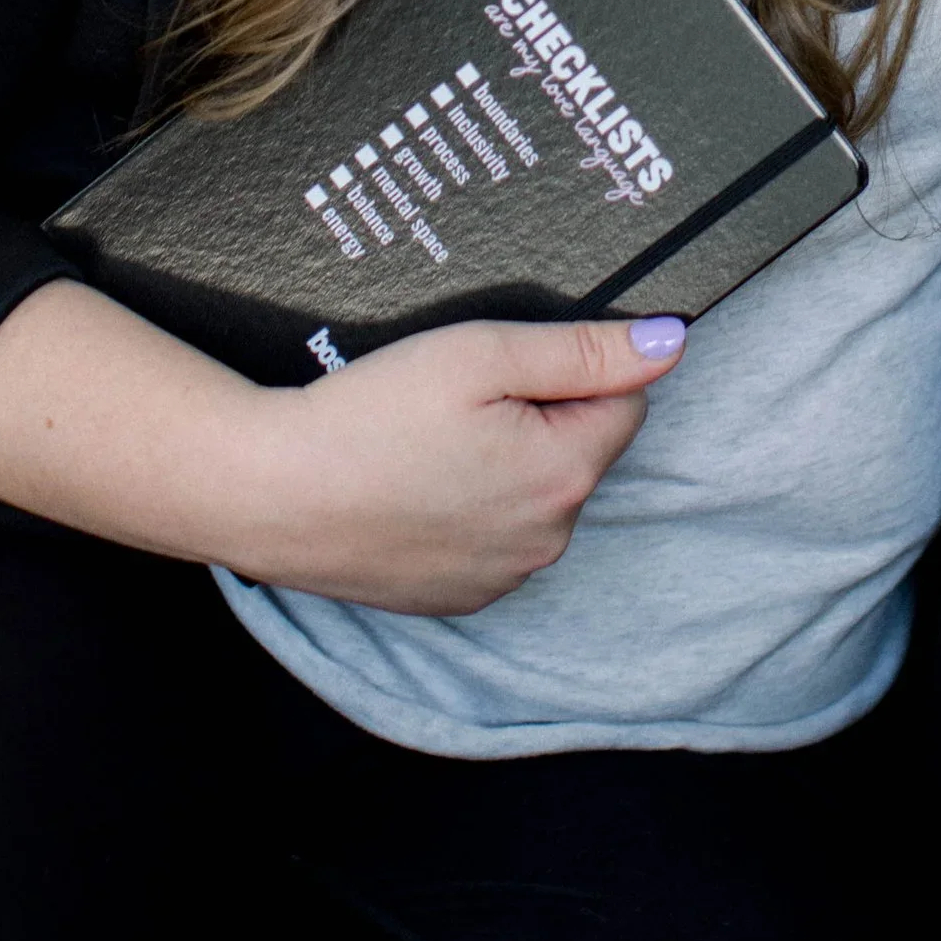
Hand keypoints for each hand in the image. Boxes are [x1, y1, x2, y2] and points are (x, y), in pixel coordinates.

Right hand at [0, 276, 683, 617]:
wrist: (268, 491)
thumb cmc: (370, 412)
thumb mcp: (480, 354)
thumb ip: (583, 350)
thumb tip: (672, 341)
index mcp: (563, 476)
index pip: (621, 403)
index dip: (570, 369)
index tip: (506, 361)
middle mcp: (546, 542)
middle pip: (577, 453)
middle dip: (537, 417)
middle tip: (455, 395)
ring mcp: (499, 579)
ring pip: (533, 497)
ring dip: (504, 465)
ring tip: (425, 439)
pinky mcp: (454, 598)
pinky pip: (491, 539)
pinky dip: (467, 509)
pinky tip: (412, 482)